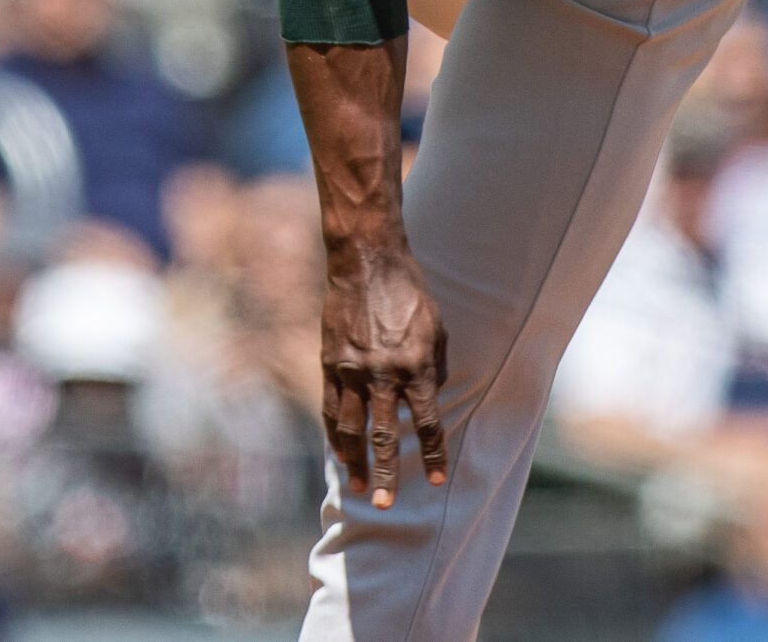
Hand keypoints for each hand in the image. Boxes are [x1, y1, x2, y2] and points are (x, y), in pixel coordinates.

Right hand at [320, 240, 448, 507]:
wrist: (366, 261)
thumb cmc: (409, 292)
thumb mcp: (436, 328)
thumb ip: (433, 367)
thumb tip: (426, 400)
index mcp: (415, 364)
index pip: (427, 422)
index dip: (432, 455)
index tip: (438, 481)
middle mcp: (383, 372)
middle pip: (384, 435)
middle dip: (387, 473)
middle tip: (386, 505)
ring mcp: (352, 369)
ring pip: (351, 428)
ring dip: (355, 463)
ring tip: (359, 488)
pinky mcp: (330, 363)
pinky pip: (332, 408)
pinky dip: (336, 435)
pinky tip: (341, 454)